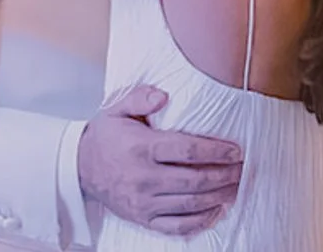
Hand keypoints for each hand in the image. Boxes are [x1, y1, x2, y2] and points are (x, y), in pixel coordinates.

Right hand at [79, 86, 241, 236]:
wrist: (79, 168)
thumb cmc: (105, 135)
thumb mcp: (118, 108)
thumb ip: (141, 97)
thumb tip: (163, 96)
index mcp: (142, 148)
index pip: (187, 151)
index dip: (215, 151)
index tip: (235, 150)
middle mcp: (144, 178)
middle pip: (194, 180)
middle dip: (224, 175)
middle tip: (243, 168)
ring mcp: (144, 202)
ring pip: (189, 204)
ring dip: (218, 197)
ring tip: (236, 187)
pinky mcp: (143, 219)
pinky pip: (176, 226)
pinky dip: (199, 221)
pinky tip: (216, 210)